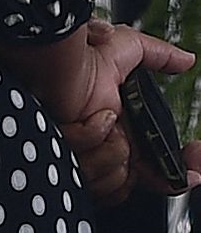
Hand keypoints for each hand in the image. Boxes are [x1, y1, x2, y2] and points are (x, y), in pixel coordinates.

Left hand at [54, 20, 200, 203]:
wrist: (46, 60)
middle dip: (146, 164)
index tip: (195, 170)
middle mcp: (103, 152)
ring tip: (99, 118)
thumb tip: (187, 59)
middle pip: (136, 184)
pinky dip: (91, 138)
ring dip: (113, 145)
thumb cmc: (74, 56)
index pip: (157, 174)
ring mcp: (83, 160)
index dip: (180, 175)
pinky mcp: (65, 161)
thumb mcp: (124, 48)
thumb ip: (157, 55)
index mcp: (121, 135)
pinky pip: (92, 170)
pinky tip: (81, 120)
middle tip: (128, 131)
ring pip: (119, 181)